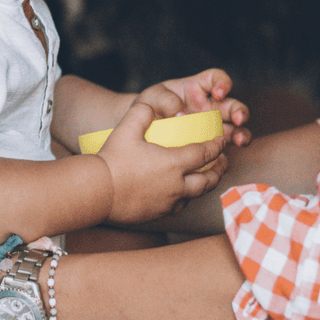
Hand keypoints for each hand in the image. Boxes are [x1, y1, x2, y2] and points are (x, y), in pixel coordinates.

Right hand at [96, 94, 228, 224]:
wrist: (97, 192)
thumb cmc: (112, 159)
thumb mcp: (127, 129)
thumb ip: (143, 112)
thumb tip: (152, 106)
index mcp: (173, 163)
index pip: (204, 154)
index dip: (216, 146)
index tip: (221, 140)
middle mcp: (176, 185)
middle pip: (208, 179)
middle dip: (219, 169)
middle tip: (223, 161)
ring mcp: (168, 202)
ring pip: (196, 195)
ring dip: (205, 184)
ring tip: (207, 176)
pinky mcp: (159, 214)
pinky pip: (180, 206)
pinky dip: (187, 197)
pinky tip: (183, 191)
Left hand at [149, 68, 251, 147]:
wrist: (140, 131)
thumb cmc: (148, 108)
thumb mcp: (151, 98)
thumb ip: (165, 100)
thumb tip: (181, 113)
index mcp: (198, 88)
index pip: (217, 79)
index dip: (223, 83)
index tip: (218, 93)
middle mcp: (209, 106)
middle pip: (233, 106)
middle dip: (240, 111)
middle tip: (238, 119)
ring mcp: (211, 127)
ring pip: (236, 129)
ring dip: (242, 134)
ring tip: (239, 141)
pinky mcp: (209, 145)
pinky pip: (222, 149)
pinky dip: (225, 153)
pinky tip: (222, 158)